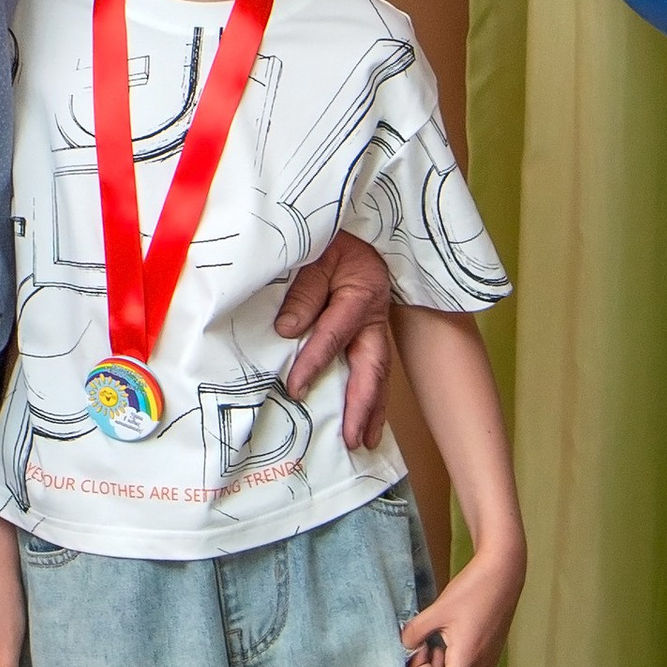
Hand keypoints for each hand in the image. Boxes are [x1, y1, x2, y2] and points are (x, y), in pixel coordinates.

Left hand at [274, 230, 394, 452]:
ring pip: (379, 373)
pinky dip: (372, 396)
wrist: (351, 225)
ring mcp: (376, 326)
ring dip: (373, 409)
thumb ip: (302, 291)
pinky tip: (367, 420)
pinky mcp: (371, 332)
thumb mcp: (313, 255)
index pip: (334, 334)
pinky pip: (374, 367)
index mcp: (360, 294)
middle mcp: (374, 316)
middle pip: (373, 366)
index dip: (315, 362)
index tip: (296, 388)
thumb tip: (288, 331)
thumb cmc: (329, 239)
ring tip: (367, 441)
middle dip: (364, 405)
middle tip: (354, 439)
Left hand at [401, 534, 523, 666]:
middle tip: (421, 651)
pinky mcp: (491, 654)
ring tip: (433, 645)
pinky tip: (445, 643)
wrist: (502, 574)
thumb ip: (416, 632)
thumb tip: (405, 646)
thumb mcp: (437, 611)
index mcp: (467, 660)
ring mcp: (489, 662)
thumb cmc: (472, 591)